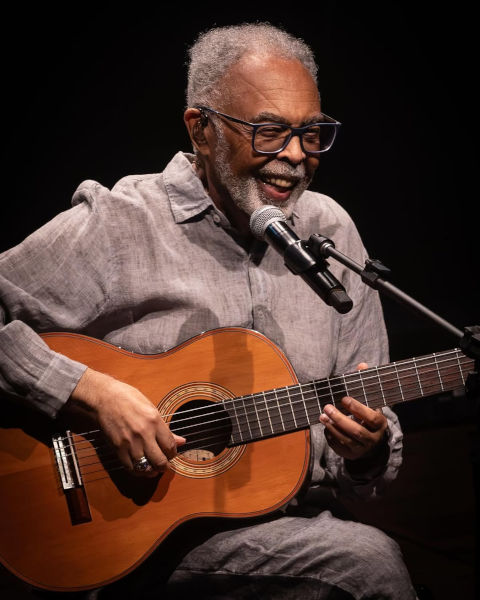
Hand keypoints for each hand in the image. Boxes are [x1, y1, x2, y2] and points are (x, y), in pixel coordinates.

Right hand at [68, 368, 185, 476]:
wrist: (104, 398)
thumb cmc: (128, 399)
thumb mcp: (151, 408)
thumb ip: (166, 429)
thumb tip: (181, 441)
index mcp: (154, 421)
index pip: (170, 446)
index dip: (173, 453)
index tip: (171, 453)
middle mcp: (143, 433)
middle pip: (160, 461)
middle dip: (165, 465)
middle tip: (165, 464)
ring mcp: (129, 443)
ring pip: (146, 468)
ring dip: (152, 470)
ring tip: (154, 468)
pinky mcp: (118, 449)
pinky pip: (131, 468)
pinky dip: (138, 471)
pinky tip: (142, 467)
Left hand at [319, 363, 387, 460]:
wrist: (371, 443)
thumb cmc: (368, 416)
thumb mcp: (369, 402)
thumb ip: (364, 384)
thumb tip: (362, 364)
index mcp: (380, 424)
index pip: (370, 417)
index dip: (357, 408)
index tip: (344, 398)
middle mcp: (372, 439)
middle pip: (356, 430)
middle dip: (340, 418)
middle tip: (327, 407)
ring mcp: (362, 449)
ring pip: (346, 440)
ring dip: (332, 427)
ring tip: (322, 416)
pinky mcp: (351, 455)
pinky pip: (339, 447)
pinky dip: (330, 436)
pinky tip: (325, 426)